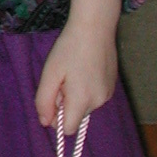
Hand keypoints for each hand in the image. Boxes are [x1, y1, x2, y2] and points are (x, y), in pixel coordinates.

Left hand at [35, 0, 121, 134]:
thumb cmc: (69, 48)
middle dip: (66, 103)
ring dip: (76, 96)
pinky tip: (84, 69)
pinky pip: (94, 97)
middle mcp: (99, 101)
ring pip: (85, 106)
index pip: (68, 129)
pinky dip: (86, 89)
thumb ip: (44, 101)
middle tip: (63, 78)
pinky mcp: (112, 86)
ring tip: (74, 71)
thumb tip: (45, 123)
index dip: (56, 118)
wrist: (95, 26)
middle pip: (76, 117)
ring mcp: (108, 94)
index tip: (53, 98)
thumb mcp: (50, 74)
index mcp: (83, 100)